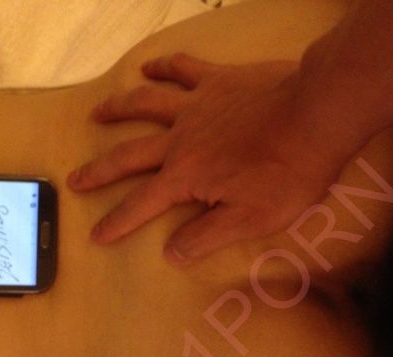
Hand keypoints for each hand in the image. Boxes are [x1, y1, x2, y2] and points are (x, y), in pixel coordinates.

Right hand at [67, 53, 357, 263]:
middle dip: (99, 171)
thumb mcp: (250, 220)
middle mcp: (180, 140)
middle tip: (75, 178)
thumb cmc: (288, 173)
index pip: (141, 206)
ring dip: (118, 109)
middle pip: (129, 155)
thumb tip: (171, 253)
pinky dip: (163, 67)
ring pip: (145, 105)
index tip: (96, 235)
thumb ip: (206, 236)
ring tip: (97, 113)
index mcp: (185, 176)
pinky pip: (183, 69)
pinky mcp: (217, 81)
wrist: (317, 116)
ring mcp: (196, 106)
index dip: (116, 223)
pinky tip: (149, 66)